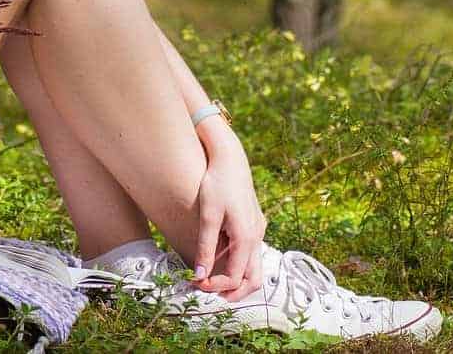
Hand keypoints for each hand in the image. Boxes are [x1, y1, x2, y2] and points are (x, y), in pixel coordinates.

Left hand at [192, 120, 266, 301]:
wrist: (229, 158)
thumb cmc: (216, 184)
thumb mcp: (208, 216)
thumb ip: (205, 248)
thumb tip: (199, 277)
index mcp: (246, 237)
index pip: (234, 277)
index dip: (215, 286)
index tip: (194, 283)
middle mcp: (257, 236)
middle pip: (254, 280)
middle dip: (234, 292)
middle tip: (209, 294)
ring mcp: (258, 230)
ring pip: (254, 268)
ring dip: (237, 279)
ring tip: (213, 281)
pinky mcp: (255, 224)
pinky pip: (251, 253)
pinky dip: (239, 265)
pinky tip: (219, 260)